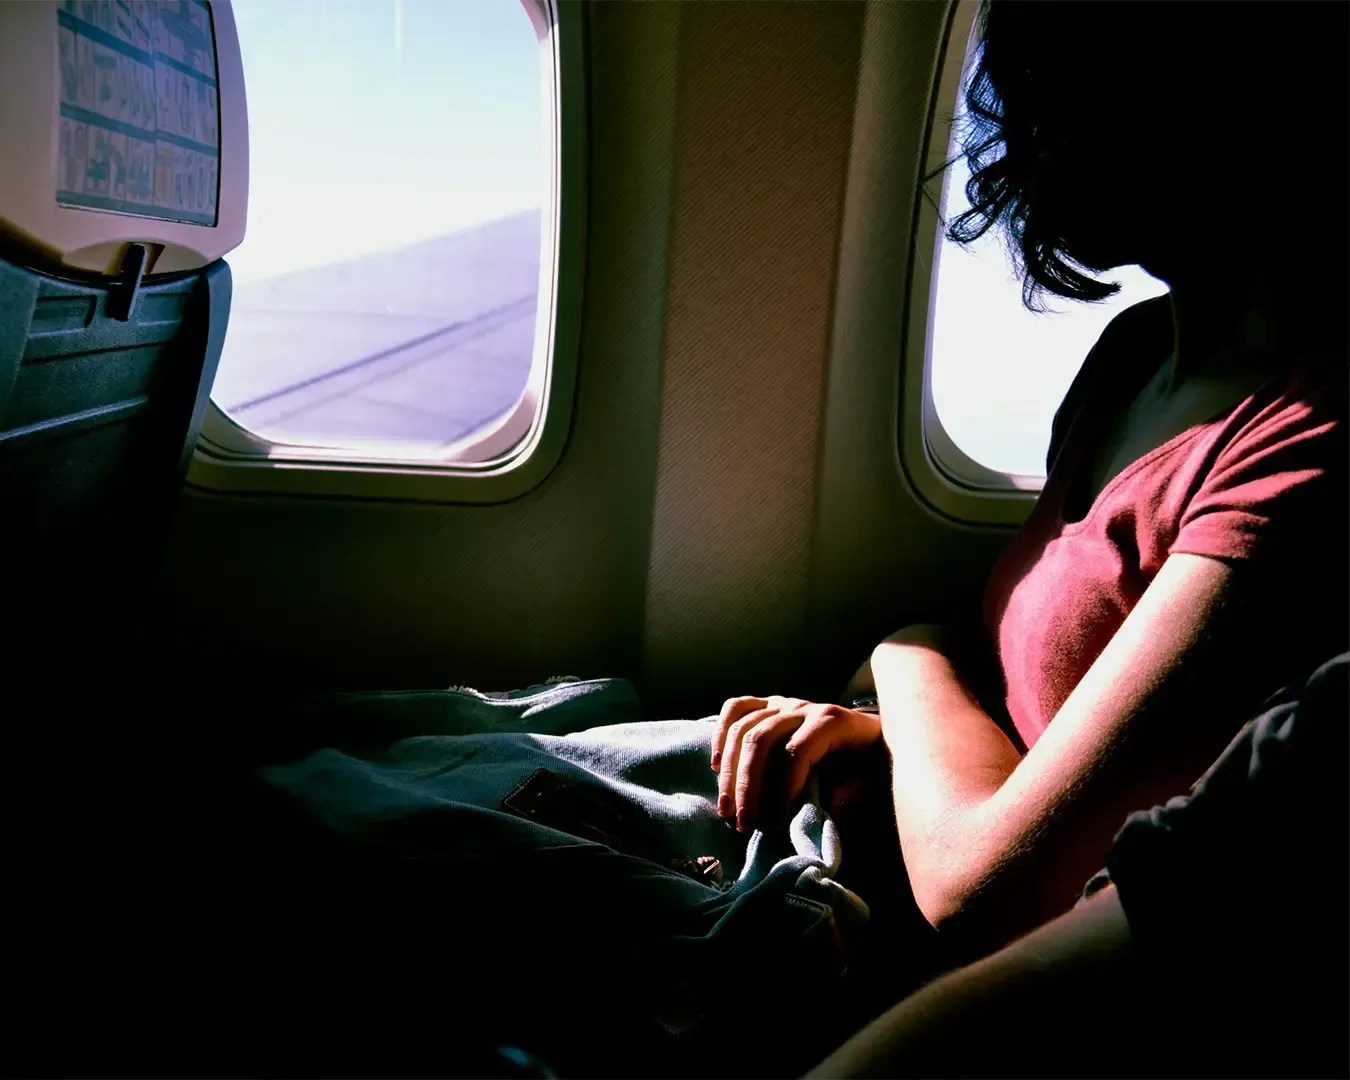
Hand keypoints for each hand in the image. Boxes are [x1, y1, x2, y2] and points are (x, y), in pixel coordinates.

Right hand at [711, 695, 883, 831]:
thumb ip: (851, 791)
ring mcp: (782, 702)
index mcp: (831, 722)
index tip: (776, 821)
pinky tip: (715, 764)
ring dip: (729, 772)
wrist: (872, 730)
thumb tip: (816, 809)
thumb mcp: (871, 776)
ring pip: (743, 728)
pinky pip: (736, 708)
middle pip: (760, 740)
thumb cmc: (869, 758)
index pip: (796, 752)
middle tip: (742, 823)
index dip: (783, 788)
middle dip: (747, 785)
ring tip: (726, 808)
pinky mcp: (768, 703)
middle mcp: (803, 707)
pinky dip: (720, 733)